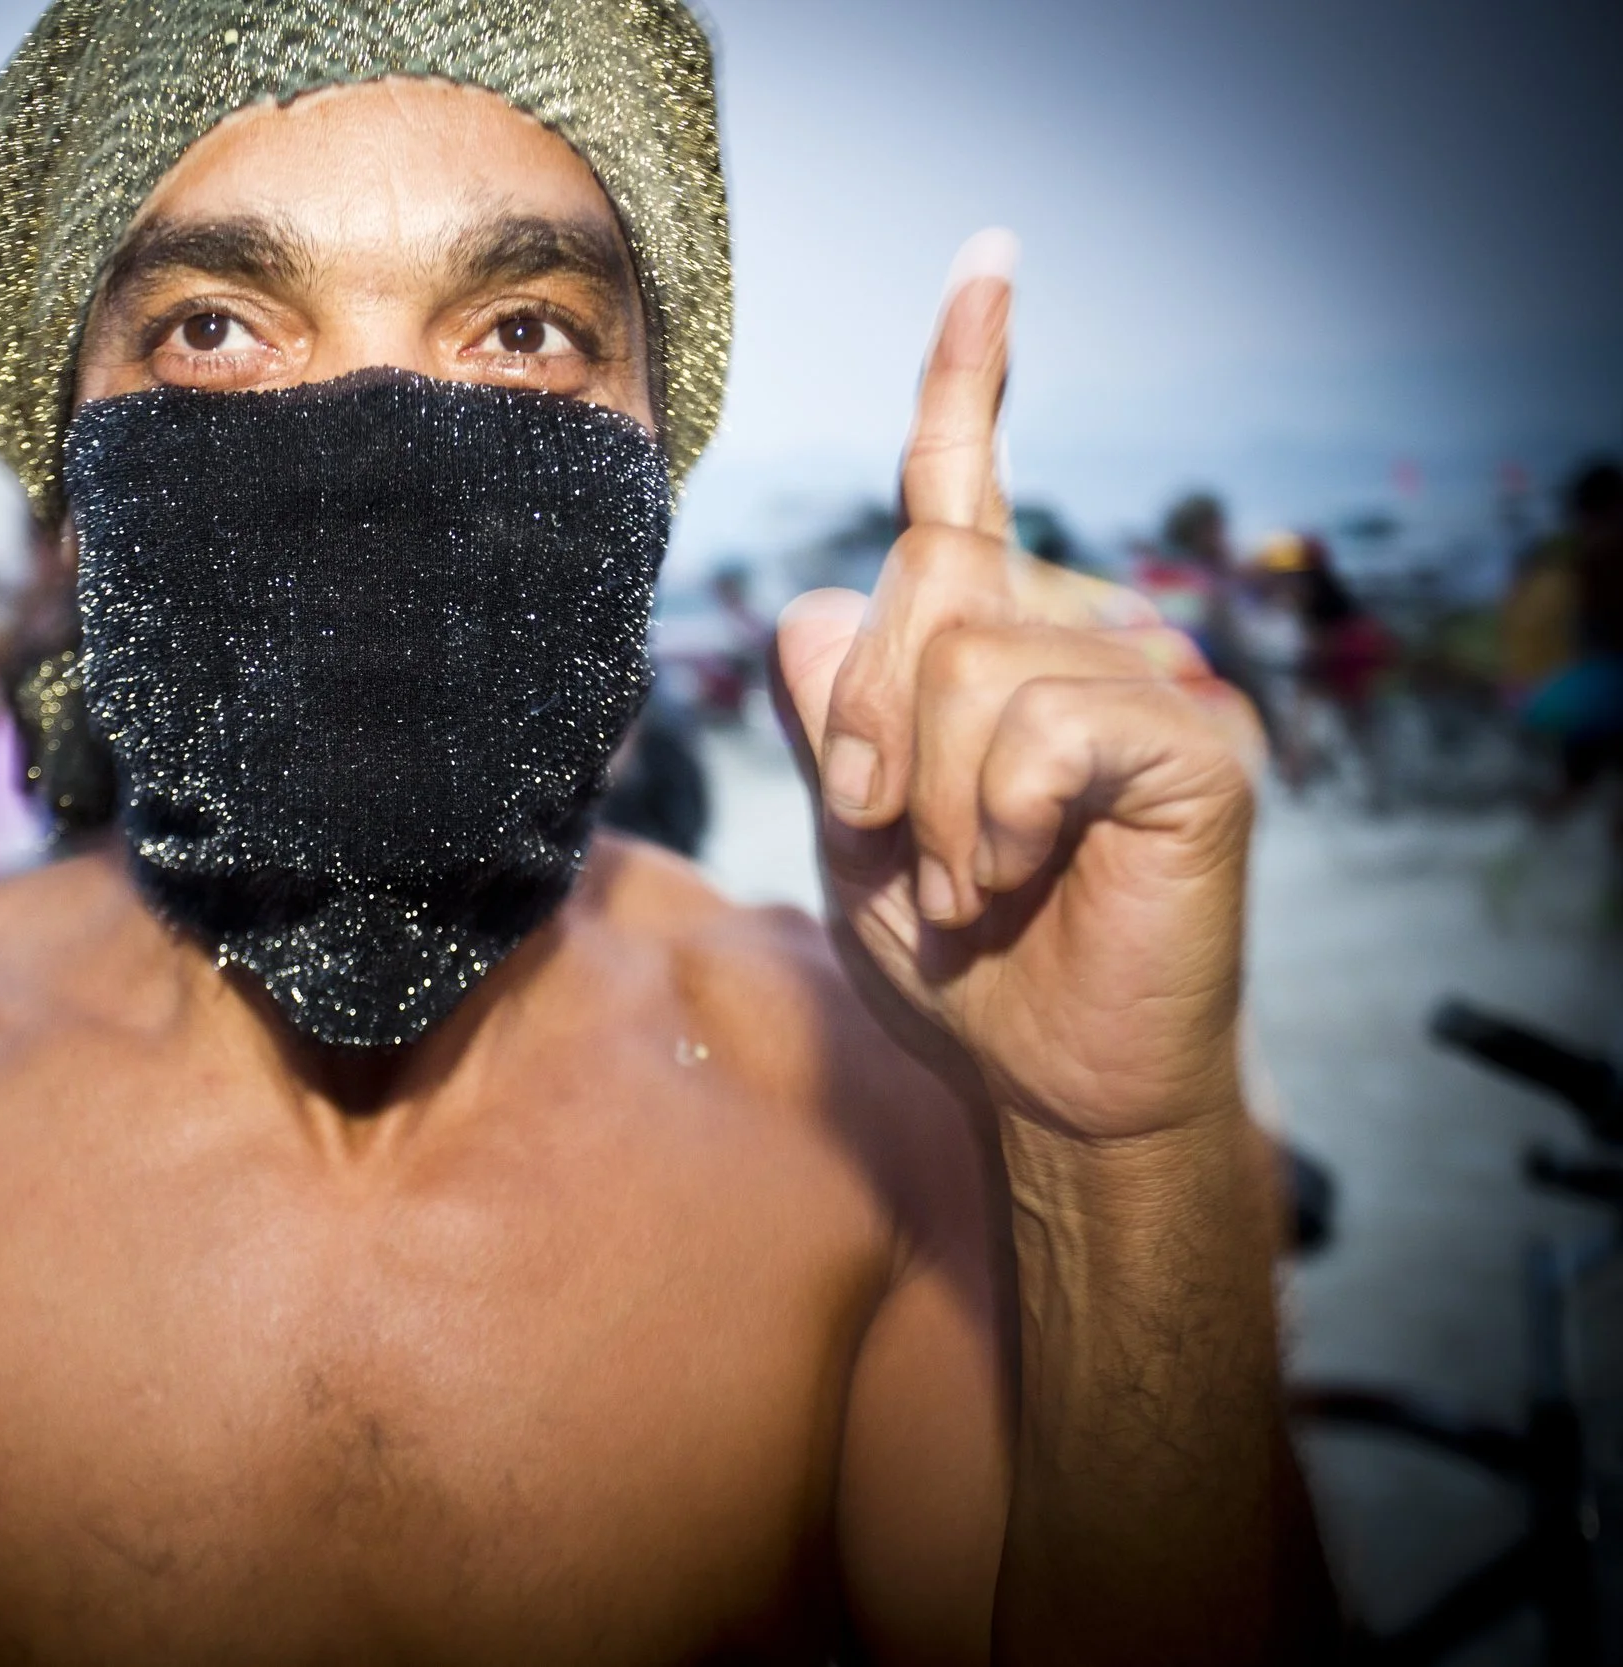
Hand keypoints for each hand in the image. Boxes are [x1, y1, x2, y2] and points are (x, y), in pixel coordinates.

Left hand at [772, 233, 1262, 1140]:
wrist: (1052, 1083)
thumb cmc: (960, 957)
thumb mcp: (858, 822)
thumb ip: (835, 708)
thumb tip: (823, 601)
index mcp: (1003, 633)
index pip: (969, 484)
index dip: (970, 374)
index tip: (990, 263)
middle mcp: (1088, 628)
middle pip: (919, 579)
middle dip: (869, 726)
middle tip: (898, 838)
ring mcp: (1152, 676)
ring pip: (964, 659)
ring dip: (934, 804)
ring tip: (974, 884)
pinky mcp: (1194, 741)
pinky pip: (1037, 726)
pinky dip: (997, 823)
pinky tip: (1023, 880)